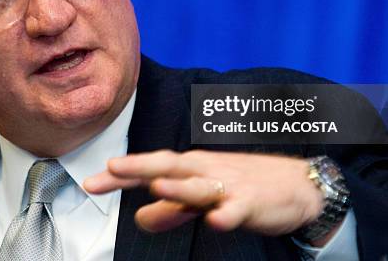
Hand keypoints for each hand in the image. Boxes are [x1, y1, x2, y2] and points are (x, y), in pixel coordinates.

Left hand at [84, 150, 324, 237]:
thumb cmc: (243, 187)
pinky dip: (226, 215)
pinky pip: (237, 210)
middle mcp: (205, 171)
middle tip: (110, 168)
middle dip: (139, 167)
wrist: (298, 184)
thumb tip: (141, 217)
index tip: (90, 181)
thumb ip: (171, 208)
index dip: (121, 174)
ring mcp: (229, 185)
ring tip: (155, 186)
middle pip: (169, 167)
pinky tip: (216, 221)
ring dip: (179, 187)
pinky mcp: (251, 203)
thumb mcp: (202, 198)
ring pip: (200, 186)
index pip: (151, 167)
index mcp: (192, 168)